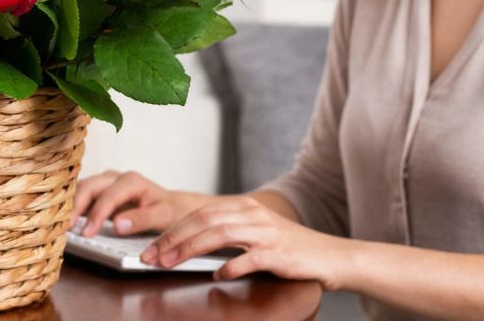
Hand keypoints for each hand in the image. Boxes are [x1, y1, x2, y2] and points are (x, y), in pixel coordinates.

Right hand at [68, 170, 200, 237]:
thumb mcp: (162, 216)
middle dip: (76, 206)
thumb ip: (141, 220)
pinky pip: (82, 195)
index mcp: (131, 181)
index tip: (87, 233)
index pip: (108, 195)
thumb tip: (117, 225)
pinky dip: (73, 206)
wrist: (172, 208)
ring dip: (71, 205)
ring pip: (82, 188)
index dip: (96, 214)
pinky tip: (67, 220)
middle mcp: (116, 178)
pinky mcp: (100, 192)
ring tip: (62, 224)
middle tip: (67, 228)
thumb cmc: (169, 212)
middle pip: (89, 186)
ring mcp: (106, 183)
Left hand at [141, 195, 350, 288]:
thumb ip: (227, 233)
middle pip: (203, 221)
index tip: (152, 246)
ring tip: (170, 264)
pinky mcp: (279, 253)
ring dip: (190, 250)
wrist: (332, 256)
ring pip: (219, 235)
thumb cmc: (290, 249)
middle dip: (172, 239)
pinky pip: (249, 258)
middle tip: (151, 256)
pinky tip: (218, 276)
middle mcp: (253, 215)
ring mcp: (266, 233)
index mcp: (244, 207)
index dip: (172, 230)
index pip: (199, 214)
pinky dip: (230, 267)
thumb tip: (189, 244)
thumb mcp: (256, 232)